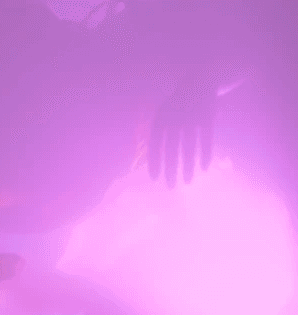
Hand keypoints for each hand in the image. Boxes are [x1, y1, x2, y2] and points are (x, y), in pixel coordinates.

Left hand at [148, 73, 216, 187]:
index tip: (155, 179)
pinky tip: (204, 168)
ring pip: (189, 147)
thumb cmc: (177, 106)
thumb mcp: (164, 115)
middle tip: (170, 186)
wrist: (200, 81)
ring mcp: (192, 117)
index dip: (154, 162)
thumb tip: (152, 160)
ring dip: (188, 166)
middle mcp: (175, 118)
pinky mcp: (208, 116)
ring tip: (187, 182)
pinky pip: (207, 139)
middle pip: (171, 150)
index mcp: (160, 119)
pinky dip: (205, 154)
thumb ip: (159, 135)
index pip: (155, 145)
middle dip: (171, 170)